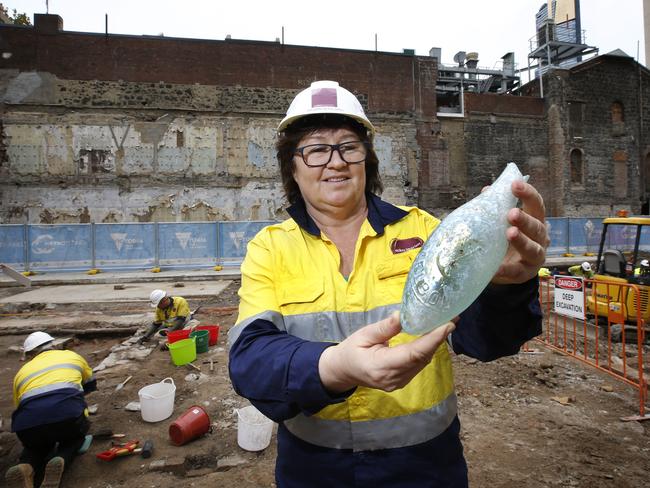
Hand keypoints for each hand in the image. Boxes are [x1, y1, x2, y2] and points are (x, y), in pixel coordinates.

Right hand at [318, 312, 454, 392]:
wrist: (343, 371)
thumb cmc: (351, 350)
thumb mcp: (363, 335)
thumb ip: (384, 328)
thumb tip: (402, 315)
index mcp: (380, 366)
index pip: (413, 354)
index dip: (433, 340)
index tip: (448, 325)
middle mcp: (392, 378)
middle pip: (422, 358)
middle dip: (438, 339)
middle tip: (452, 319)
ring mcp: (398, 383)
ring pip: (423, 362)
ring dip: (435, 344)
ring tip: (445, 325)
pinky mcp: (401, 381)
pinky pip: (418, 365)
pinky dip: (427, 351)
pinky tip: (432, 338)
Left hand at [491, 180, 548, 284]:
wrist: (504, 267)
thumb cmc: (505, 238)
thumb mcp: (501, 222)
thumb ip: (496, 208)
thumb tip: (487, 191)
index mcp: (535, 220)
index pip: (536, 204)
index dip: (528, 194)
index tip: (515, 185)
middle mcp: (540, 237)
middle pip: (536, 226)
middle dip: (525, 219)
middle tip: (512, 213)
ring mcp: (535, 256)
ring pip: (532, 249)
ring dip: (522, 241)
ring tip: (510, 234)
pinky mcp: (525, 273)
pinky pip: (516, 272)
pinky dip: (506, 270)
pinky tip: (496, 269)